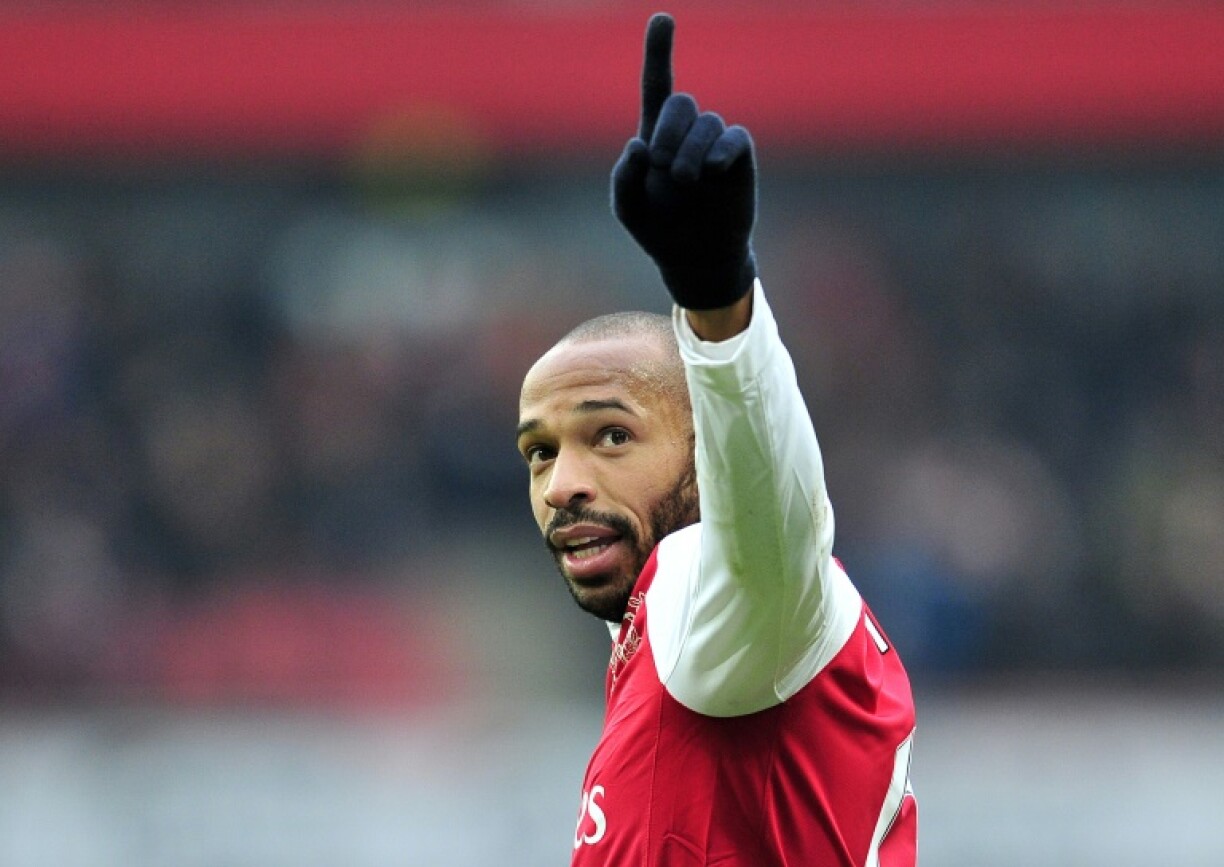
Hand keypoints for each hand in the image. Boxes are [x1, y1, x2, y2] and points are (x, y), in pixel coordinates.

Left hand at [611, 13, 757, 310]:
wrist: (695, 257)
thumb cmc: (658, 229)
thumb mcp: (628, 209)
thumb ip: (623, 178)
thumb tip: (637, 145)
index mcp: (655, 136)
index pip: (658, 84)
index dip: (659, 51)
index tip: (662, 19)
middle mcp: (686, 133)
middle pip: (681, 103)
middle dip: (668, 131)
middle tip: (662, 165)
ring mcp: (715, 144)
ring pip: (707, 122)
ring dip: (690, 151)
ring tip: (686, 181)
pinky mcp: (739, 157)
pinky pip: (734, 137)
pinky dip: (720, 152)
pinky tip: (711, 172)